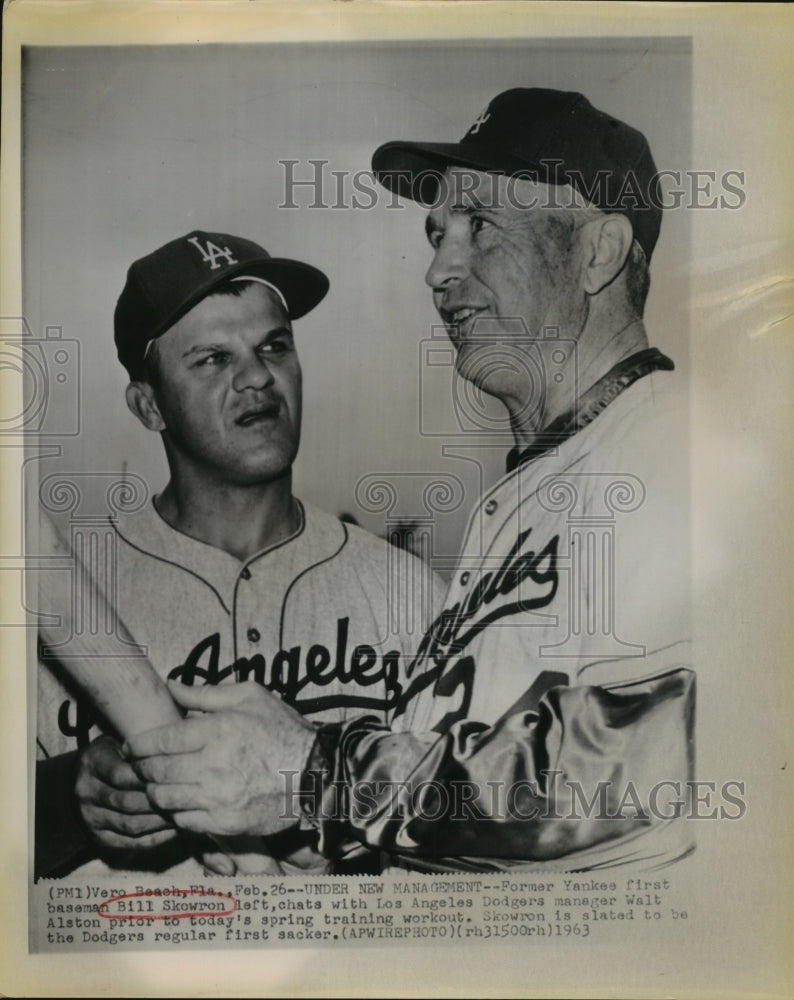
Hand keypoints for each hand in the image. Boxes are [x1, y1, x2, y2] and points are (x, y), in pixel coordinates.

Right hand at [75, 734, 176, 849]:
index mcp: (92, 764)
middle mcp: (86, 792)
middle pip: (127, 802)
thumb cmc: (112, 757)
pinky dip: (154, 838)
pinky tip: (173, 830)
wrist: (79, 782)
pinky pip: (130, 842)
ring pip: (130, 825)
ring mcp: (90, 818)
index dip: (149, 778)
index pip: (122, 775)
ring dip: (160, 822)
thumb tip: (173, 757)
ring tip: (184, 814)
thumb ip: (139, 750)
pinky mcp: (98, 838)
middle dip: (158, 801)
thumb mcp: (118, 743)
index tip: (174, 777)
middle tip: (185, 797)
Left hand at [124, 681, 316, 838]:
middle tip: (140, 765)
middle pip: (156, 771)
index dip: (138, 745)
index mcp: (218, 730)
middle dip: (142, 768)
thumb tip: (171, 685)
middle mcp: (213, 765)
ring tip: (158, 783)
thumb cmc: (285, 731)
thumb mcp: (251, 697)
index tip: (131, 746)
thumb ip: (206, 692)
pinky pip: (183, 821)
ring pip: (164, 799)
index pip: (159, 741)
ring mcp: (217, 798)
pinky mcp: (224, 822)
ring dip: (155, 791)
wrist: (316, 775)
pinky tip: (182, 801)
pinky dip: (176, 812)